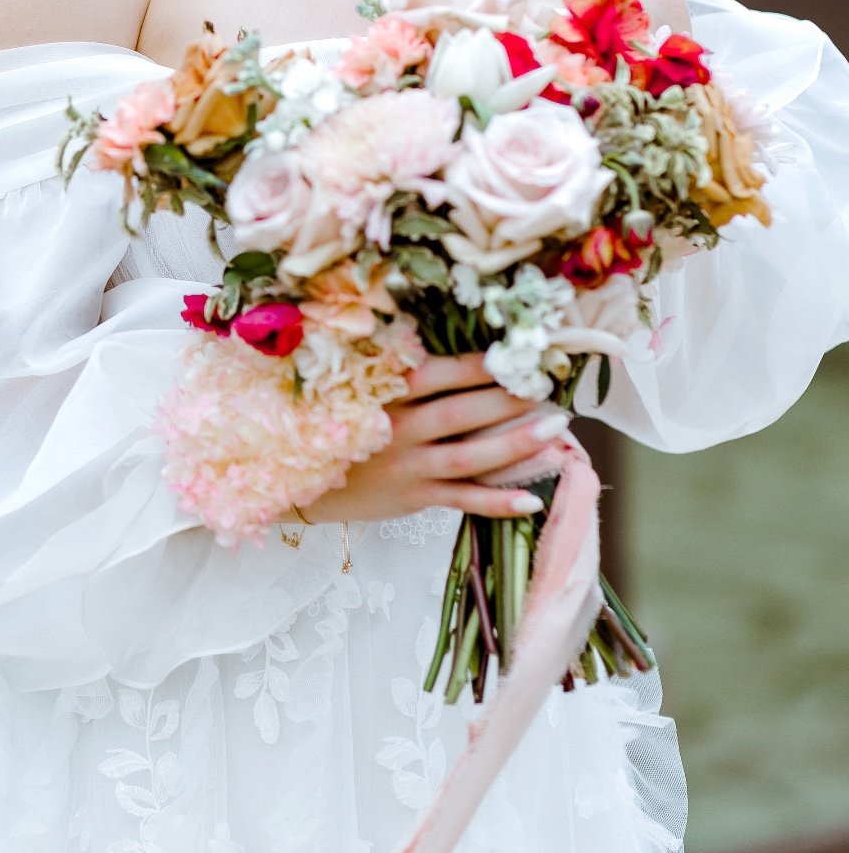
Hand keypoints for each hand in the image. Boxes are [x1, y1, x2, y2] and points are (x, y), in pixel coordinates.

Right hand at [301, 353, 568, 523]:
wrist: (297, 478)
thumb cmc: (336, 421)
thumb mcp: (357, 386)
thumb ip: (398, 372)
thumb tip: (455, 350)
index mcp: (385, 391)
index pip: (441, 373)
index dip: (481, 364)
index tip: (519, 352)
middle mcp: (398, 427)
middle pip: (463, 413)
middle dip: (509, 400)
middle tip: (550, 387)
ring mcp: (408, 466)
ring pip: (469, 456)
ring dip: (515, 444)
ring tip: (554, 429)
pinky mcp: (414, 497)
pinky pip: (462, 500)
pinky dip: (497, 502)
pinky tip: (532, 499)